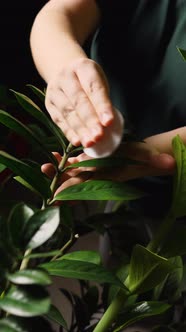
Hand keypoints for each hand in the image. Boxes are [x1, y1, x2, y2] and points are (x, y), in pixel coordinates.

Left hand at [42, 127, 185, 195]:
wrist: (146, 156)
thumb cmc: (147, 158)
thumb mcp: (151, 159)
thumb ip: (157, 162)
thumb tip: (170, 163)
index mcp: (109, 177)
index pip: (88, 187)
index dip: (71, 192)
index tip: (55, 198)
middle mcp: (100, 175)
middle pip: (75, 181)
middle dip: (58, 182)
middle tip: (44, 177)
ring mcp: (96, 168)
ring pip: (74, 171)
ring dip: (59, 169)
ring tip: (46, 165)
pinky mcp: (94, 159)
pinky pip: (77, 160)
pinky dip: (67, 158)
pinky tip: (57, 153)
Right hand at [45, 58, 113, 147]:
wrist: (66, 74)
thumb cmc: (89, 82)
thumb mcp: (99, 83)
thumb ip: (103, 102)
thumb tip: (108, 126)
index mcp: (83, 66)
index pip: (94, 88)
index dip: (102, 106)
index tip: (109, 122)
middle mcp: (66, 76)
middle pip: (79, 100)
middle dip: (90, 120)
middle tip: (98, 136)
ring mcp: (55, 90)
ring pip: (68, 112)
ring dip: (80, 129)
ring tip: (90, 142)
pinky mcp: (49, 104)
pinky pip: (59, 120)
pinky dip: (69, 132)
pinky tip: (77, 141)